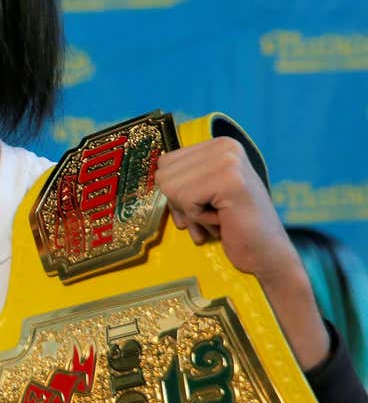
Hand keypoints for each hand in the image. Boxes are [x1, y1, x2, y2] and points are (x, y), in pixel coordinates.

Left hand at [157, 137, 327, 365]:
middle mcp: (224, 146)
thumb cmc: (231, 228)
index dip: (174, 192)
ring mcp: (229, 160)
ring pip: (170, 186)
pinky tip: (222, 222)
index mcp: (217, 145)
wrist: (267, 257)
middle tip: (210, 215)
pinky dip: (198, 218)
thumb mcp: (200, 196)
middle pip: (163, 173)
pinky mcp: (230, 180)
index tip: (201, 205)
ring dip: (190, 211)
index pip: (164, 162)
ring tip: (217, 218)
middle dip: (180, 203)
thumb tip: (137, 172)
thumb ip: (178, 179)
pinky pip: (184, 199)